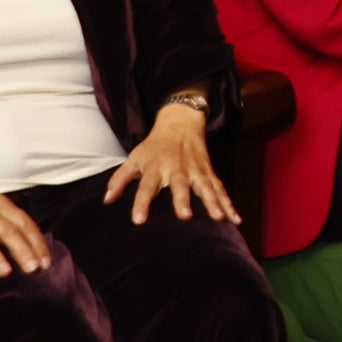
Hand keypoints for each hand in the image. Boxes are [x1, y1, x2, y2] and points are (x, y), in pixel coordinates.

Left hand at [103, 101, 236, 225]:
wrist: (180, 122)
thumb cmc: (154, 146)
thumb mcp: (134, 158)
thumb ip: (120, 180)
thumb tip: (106, 200)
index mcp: (155, 167)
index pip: (146, 186)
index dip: (142, 203)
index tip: (138, 220)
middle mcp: (177, 169)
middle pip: (180, 185)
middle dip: (183, 199)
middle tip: (185, 216)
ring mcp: (196, 171)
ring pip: (205, 187)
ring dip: (212, 202)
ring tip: (218, 218)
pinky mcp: (208, 172)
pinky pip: (220, 189)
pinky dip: (229, 203)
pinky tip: (235, 219)